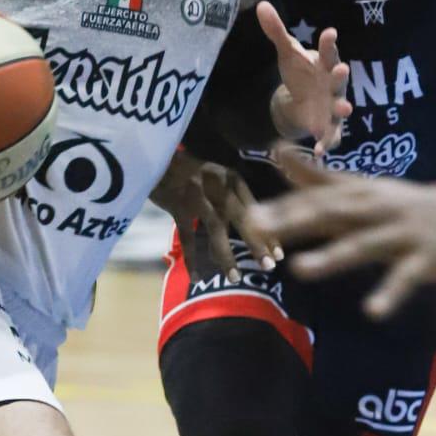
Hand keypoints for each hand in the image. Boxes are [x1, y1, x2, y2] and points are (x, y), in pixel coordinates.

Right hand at [152, 153, 279, 282]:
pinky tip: (197, 276)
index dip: (268, 232)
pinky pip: (187, 238)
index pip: (255, 208)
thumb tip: (253, 227)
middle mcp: (217, 185)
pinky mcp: (178, 207)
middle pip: (241, 217)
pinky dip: (192, 259)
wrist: (156, 158)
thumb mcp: (217, 176)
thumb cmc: (189, 171)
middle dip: (256, 243)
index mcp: (231, 178)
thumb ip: (232, 197)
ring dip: (226, 255)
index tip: (279, 254)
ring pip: (216, 229)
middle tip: (269, 266)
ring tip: (234, 277)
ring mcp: (197, 196)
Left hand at [251, 150, 435, 320]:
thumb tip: (277, 153)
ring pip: (363, 244)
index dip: (283, 207)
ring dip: (332, 256)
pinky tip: (372, 312)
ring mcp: (402, 234)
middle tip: (258, 227)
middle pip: (332, 214)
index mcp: (360, 194)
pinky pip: (405, 278)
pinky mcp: (426, 259)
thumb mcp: (364, 188)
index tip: (248, 215)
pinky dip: (389, 294)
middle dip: (295, 221)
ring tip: (299, 269)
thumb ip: (320, 178)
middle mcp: (377, 209)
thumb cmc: (407, 204)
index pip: (317, 199)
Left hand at [256, 1, 351, 157]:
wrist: (305, 101)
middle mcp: (333, 85)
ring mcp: (333, 106)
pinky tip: (320, 152)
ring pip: (341, 107)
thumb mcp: (288, 53)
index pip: (328, 51)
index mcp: (324, 64)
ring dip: (343, 108)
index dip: (329, 43)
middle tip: (343, 69)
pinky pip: (332, 135)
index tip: (329, 32)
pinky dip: (328, 143)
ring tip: (345, 109)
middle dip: (340, 75)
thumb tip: (261, 5)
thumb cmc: (302, 73)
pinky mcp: (329, 126)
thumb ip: (277, 31)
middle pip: (338, 79)